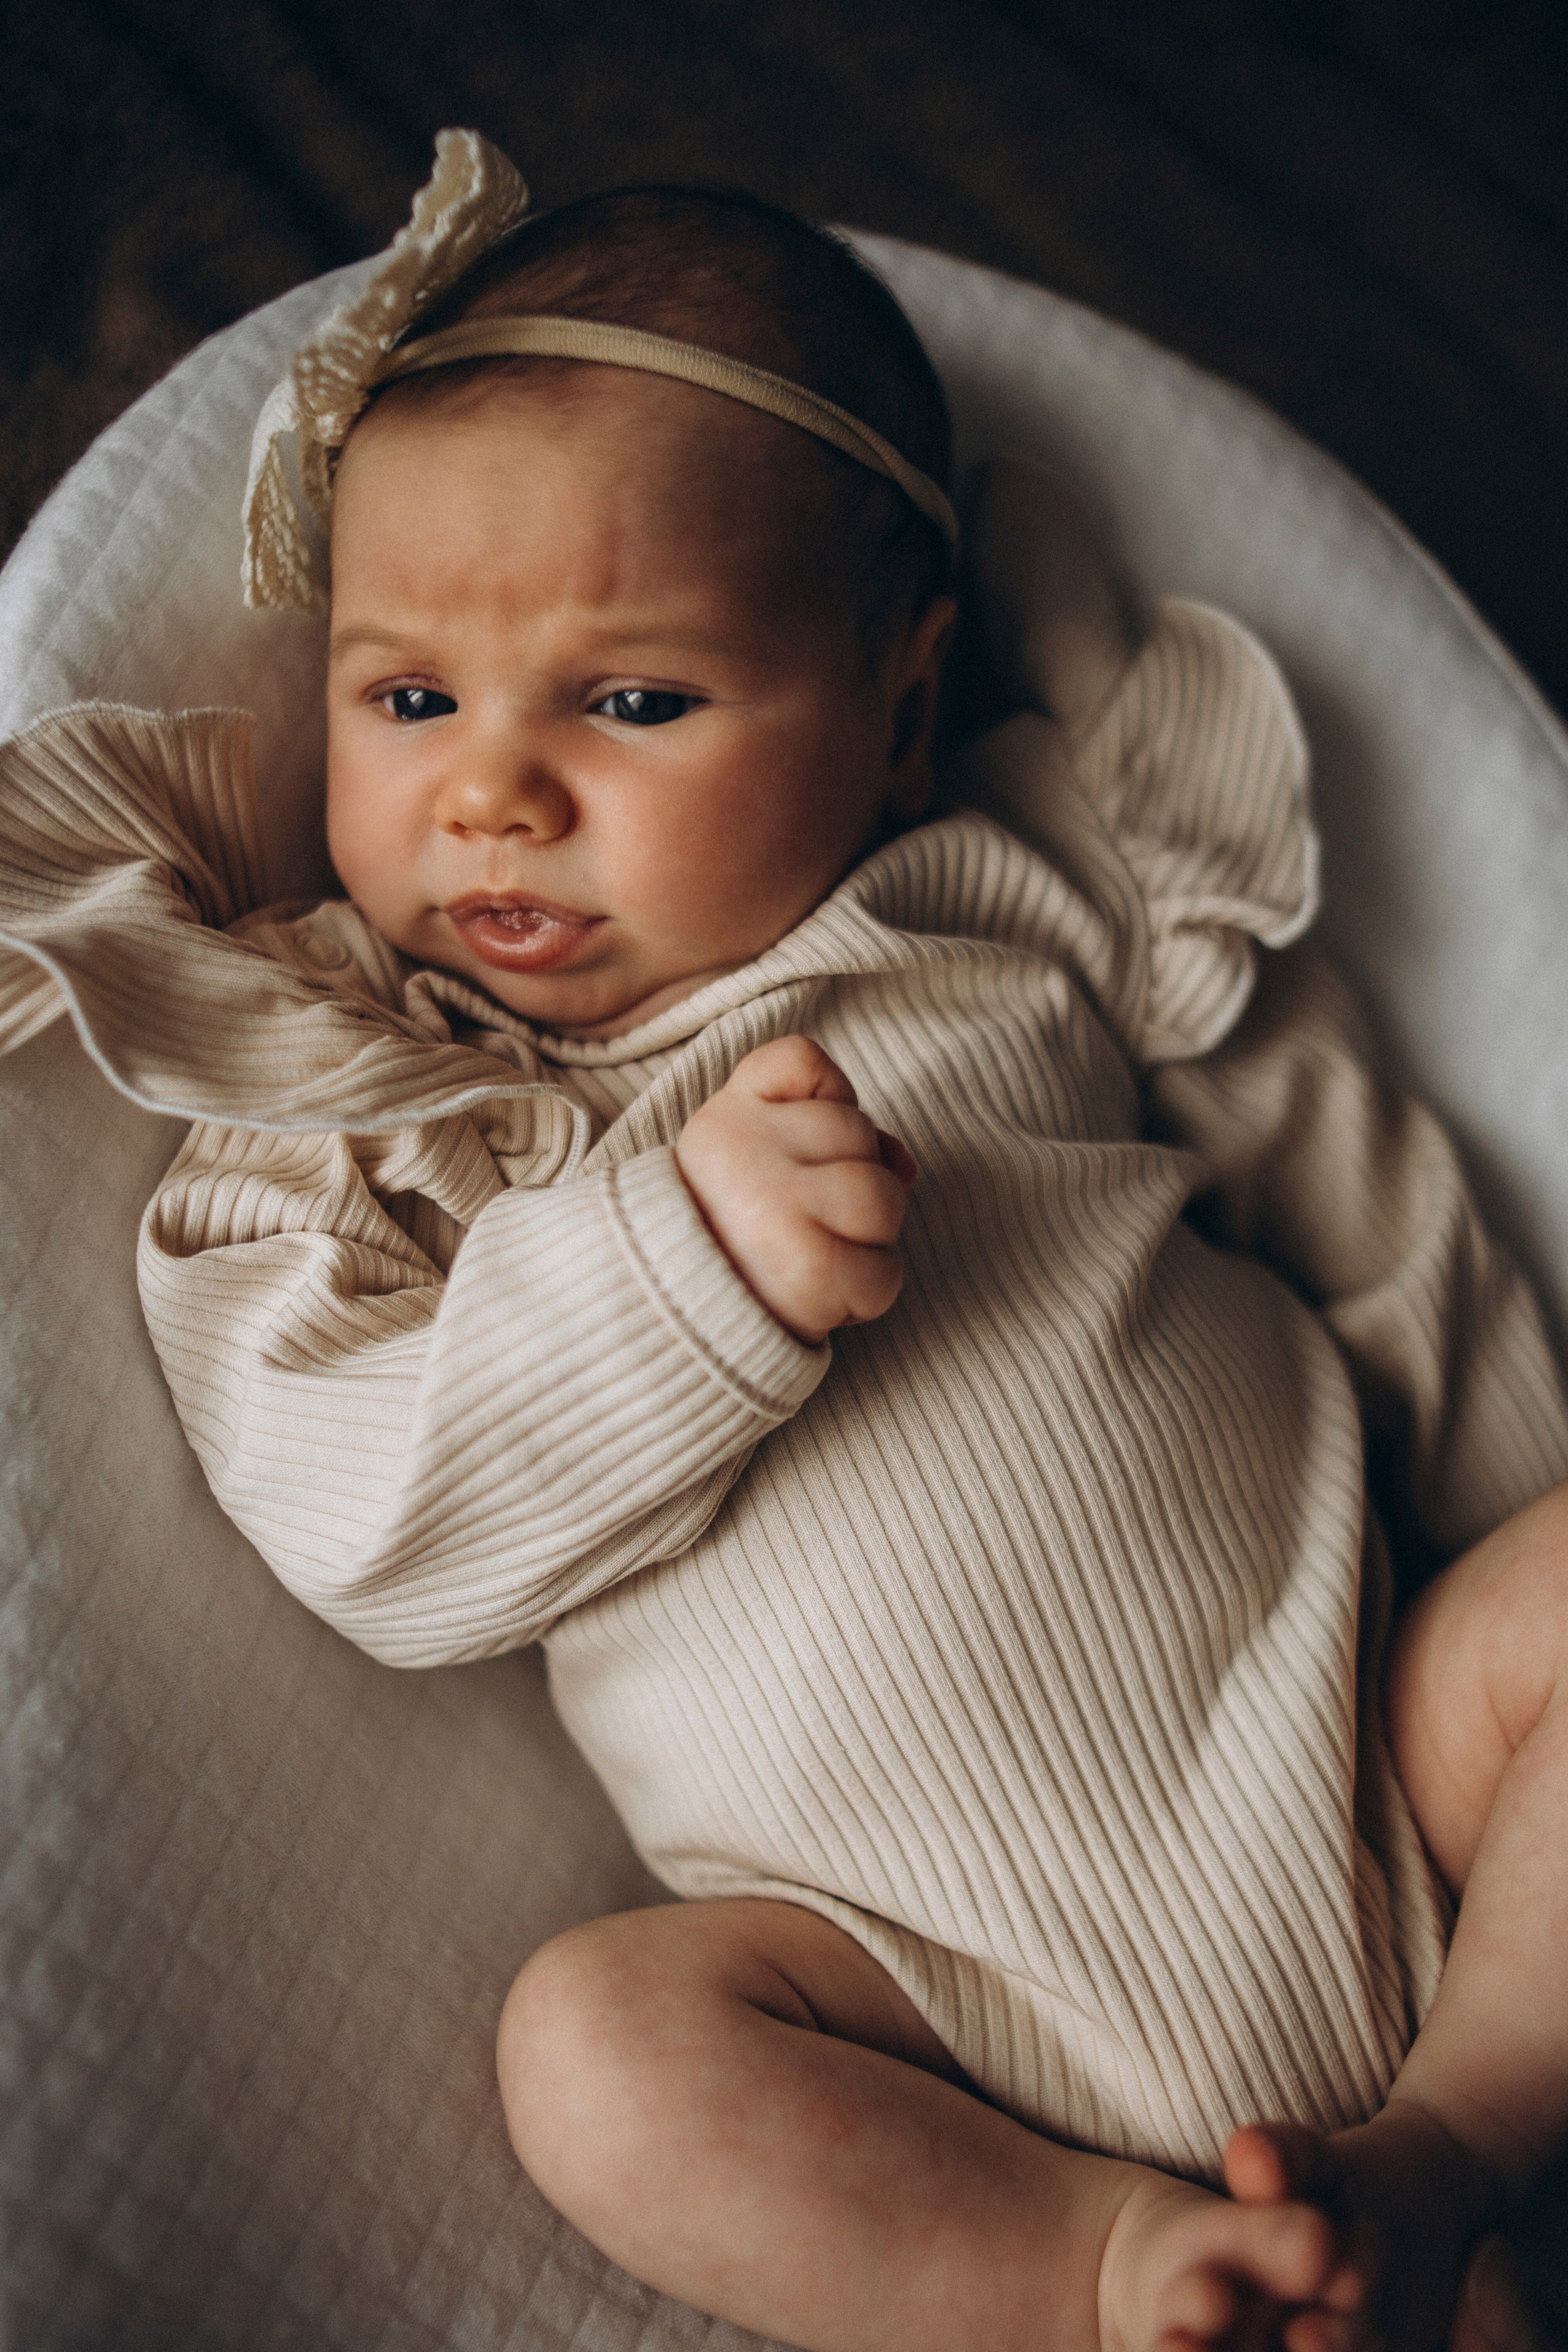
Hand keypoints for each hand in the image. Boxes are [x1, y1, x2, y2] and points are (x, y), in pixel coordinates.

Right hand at [675, 1036, 917, 1345]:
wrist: (673, 1322)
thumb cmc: (728, 1236)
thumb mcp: (747, 1155)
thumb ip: (824, 1124)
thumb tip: (904, 1164)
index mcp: (725, 1117)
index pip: (802, 1062)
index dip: (820, 1104)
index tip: (787, 1151)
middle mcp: (746, 1152)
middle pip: (860, 1133)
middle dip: (851, 1182)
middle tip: (800, 1221)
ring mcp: (778, 1207)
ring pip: (884, 1199)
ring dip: (867, 1239)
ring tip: (816, 1253)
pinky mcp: (810, 1268)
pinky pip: (887, 1272)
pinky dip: (867, 1291)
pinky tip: (821, 1292)